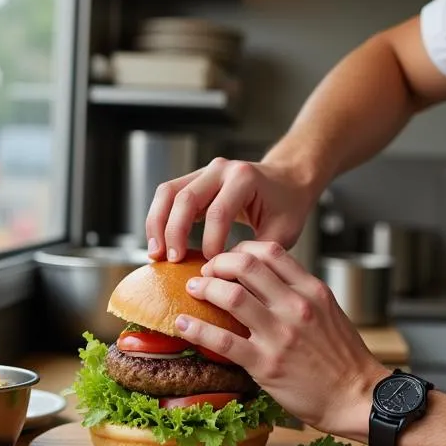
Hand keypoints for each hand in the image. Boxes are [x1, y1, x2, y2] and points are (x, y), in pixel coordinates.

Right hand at [146, 158, 316, 260]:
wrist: (289, 181)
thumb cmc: (287, 206)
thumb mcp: (283, 231)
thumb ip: (257, 253)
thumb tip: (229, 276)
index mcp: (244, 178)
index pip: (218, 211)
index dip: (210, 242)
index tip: (211, 266)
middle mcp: (221, 169)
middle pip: (185, 197)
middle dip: (174, 232)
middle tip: (172, 262)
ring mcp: (205, 171)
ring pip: (168, 192)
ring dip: (157, 224)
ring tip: (156, 254)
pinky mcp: (195, 180)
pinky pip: (168, 196)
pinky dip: (159, 219)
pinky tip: (160, 244)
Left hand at [173, 241, 388, 437]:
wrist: (356, 395)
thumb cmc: (343, 357)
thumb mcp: (329, 311)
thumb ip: (300, 293)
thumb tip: (268, 281)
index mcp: (312, 290)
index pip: (271, 252)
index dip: (242, 249)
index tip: (229, 258)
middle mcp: (296, 306)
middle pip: (246, 265)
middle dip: (218, 263)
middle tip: (206, 271)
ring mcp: (280, 334)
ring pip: (231, 296)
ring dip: (205, 288)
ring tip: (193, 290)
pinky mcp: (265, 364)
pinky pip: (222, 340)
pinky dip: (196, 329)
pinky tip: (183, 324)